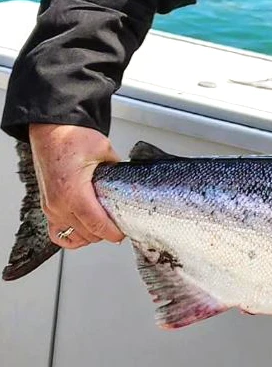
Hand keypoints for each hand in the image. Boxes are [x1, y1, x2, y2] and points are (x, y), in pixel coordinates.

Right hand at [29, 123, 124, 248]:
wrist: (51, 131)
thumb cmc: (71, 137)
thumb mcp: (104, 150)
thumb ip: (117, 169)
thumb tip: (128, 180)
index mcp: (73, 192)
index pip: (96, 224)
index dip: (112, 232)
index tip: (122, 233)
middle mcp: (59, 204)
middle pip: (87, 233)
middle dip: (105, 232)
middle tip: (119, 225)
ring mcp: (51, 207)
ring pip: (73, 235)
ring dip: (90, 234)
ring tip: (105, 226)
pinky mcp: (47, 205)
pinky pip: (57, 232)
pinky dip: (72, 235)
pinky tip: (84, 230)